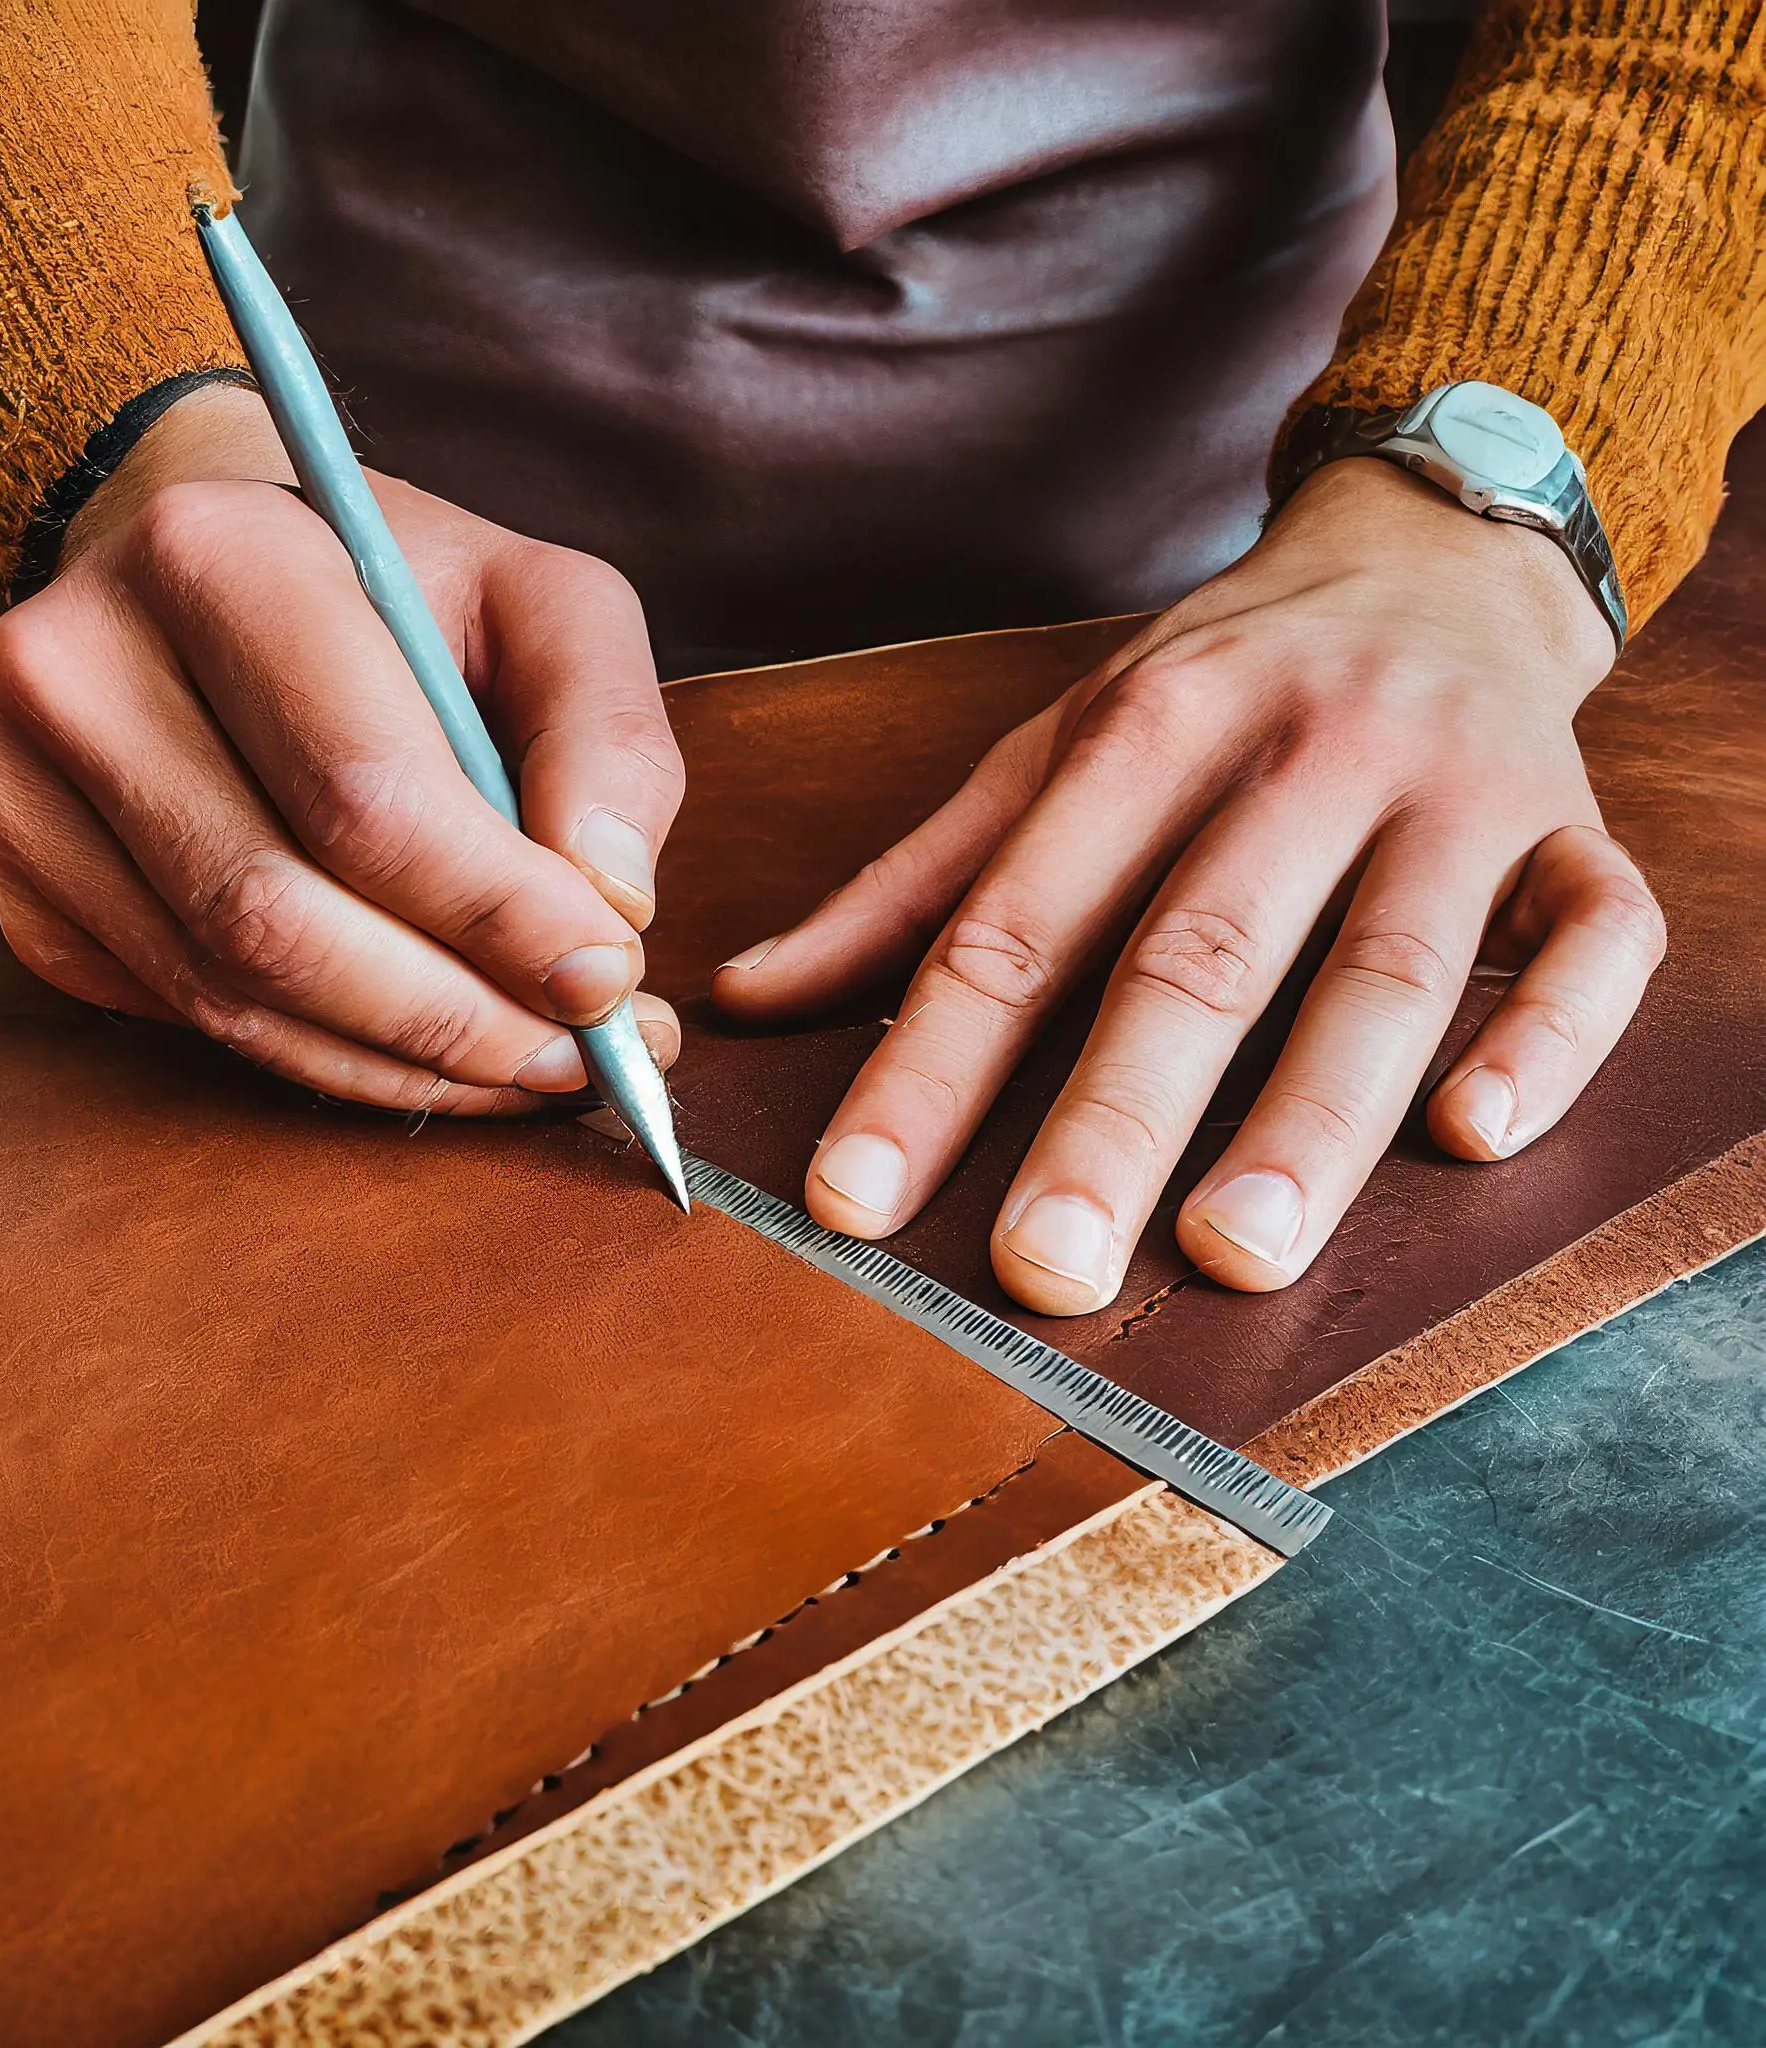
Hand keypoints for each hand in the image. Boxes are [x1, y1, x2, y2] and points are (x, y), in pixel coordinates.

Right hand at [0, 384, 681, 1114]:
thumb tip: (610, 908)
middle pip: (279, 919)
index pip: (363, 795)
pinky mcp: (23, 884)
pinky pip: (186, 1017)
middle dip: (454, 1018)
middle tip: (578, 1054)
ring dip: (400, 1062)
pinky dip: (323, 1058)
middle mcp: (79, 667)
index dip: (498, 915)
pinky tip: (417, 1045)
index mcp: (216, 558)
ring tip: (524, 1063)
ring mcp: (20, 785)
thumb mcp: (545, 604)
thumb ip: (605, 736)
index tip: (608, 979)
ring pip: (229, 993)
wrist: (220, 570)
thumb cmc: (404, 588)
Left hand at [713, 459, 1664, 1305]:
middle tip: (1047, 1266)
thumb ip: (910, 886)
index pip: (1014, 922)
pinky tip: (1475, 1136)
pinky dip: (1546, 1034)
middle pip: (1197, 951)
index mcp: (1143, 732)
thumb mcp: (1053, 749)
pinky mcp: (1572, 828)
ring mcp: (1450, 789)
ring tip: (1235, 1251)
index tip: (856, 1202)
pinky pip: (1592, 934)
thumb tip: (742, 1000)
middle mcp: (1297, 750)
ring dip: (1313, 1116)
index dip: (928, 1065)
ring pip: (1387, 965)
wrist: (1428, 552)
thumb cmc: (1215, 685)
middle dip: (1113, 1117)